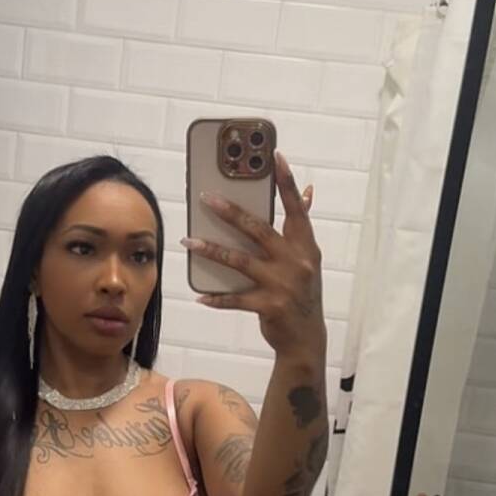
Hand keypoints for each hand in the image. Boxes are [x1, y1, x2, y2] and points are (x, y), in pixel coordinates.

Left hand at [180, 150, 325, 355]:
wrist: (306, 338)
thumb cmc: (302, 293)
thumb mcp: (307, 259)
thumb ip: (301, 226)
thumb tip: (307, 191)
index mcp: (306, 246)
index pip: (296, 208)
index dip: (286, 182)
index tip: (275, 157)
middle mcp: (296, 262)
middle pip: (258, 230)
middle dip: (230, 212)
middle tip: (206, 199)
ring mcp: (283, 284)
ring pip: (239, 261)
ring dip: (211, 250)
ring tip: (188, 240)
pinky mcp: (269, 306)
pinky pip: (236, 299)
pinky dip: (216, 298)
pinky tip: (199, 295)